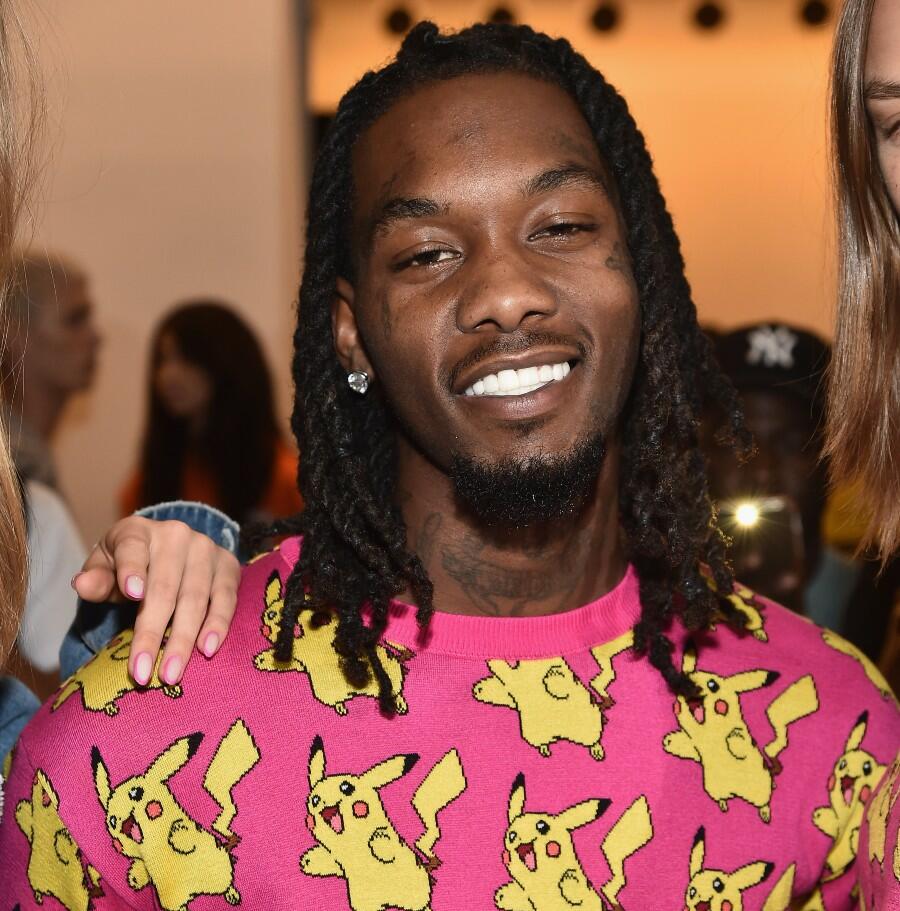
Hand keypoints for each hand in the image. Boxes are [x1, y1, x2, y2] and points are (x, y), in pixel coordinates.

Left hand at [72, 517, 239, 685]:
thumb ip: (96, 580)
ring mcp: (206, 548)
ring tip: (172, 673)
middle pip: (164, 587)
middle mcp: (176, 535)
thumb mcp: (105, 569)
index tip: (133, 594)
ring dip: (183, 639)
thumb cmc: (128, 566)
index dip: (132, 569)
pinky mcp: (228, 565)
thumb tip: (82, 584)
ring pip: (196, 598)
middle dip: (153, 632)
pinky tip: (207, 648)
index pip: (132, 550)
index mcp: (137, 532)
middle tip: (142, 673)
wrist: (168, 550)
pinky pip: (226, 598)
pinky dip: (218, 624)